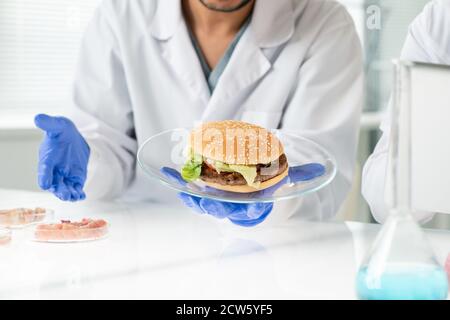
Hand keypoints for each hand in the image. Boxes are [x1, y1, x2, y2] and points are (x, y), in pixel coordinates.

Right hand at [35, 114, 89, 201]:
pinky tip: (81, 196)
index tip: (45, 184)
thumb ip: (49, 123)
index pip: (43, 169)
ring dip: (69, 194)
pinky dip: (78, 193)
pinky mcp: (76, 178)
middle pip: (54, 184)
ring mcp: (65, 175)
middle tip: (64, 195)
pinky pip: (76, 188)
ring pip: (66, 188)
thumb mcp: (57, 125)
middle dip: (59, 190)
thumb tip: (38, 117)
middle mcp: (54, 170)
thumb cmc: (61, 131)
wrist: (72, 136)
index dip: (44, 176)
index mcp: (47, 159)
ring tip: (74, 197)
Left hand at [161, 163, 324, 226]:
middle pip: (221, 210)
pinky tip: (168, 174)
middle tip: (203, 200)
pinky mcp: (204, 191)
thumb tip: (321, 170)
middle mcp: (233, 206)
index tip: (245, 209)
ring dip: (191, 197)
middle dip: (212, 206)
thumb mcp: (284, 179)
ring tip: (181, 190)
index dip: (245, 211)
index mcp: (252, 205)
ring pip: (203, 203)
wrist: (251, 187)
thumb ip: (300, 176)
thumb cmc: (267, 185)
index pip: (249, 212)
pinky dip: (179, 182)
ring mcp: (217, 200)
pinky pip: (190, 190)